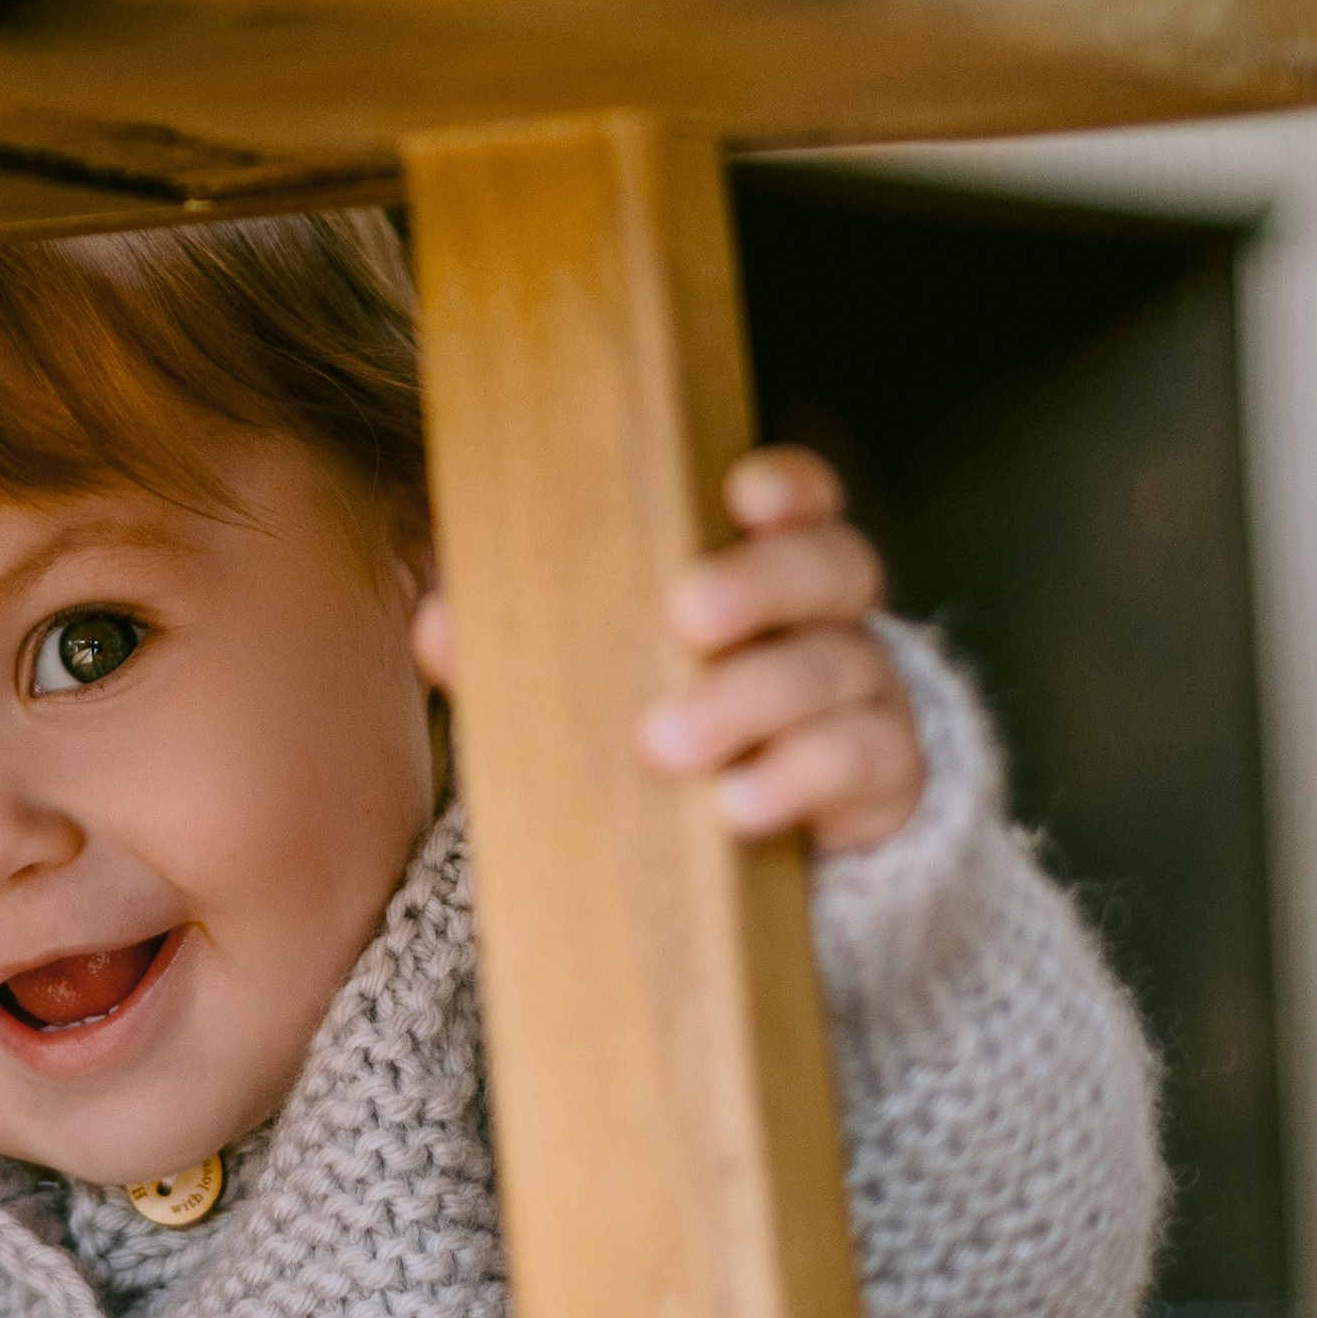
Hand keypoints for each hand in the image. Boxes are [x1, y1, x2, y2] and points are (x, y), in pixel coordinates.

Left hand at [408, 446, 924, 853]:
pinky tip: (735, 806)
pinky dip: (797, 779)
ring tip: (665, 744)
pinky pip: (862, 762)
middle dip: (760, 584)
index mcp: (764, 563)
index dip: (787, 486)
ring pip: (836, 668)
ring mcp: (865, 691)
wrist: (735, 830)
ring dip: (749, 700)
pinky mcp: (881, 776)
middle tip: (685, 615)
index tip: (741, 493)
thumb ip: (517, 640)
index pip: (801, 500)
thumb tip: (436, 627)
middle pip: (831, 566)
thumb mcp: (589, 671)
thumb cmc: (653, 709)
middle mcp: (829, 614)